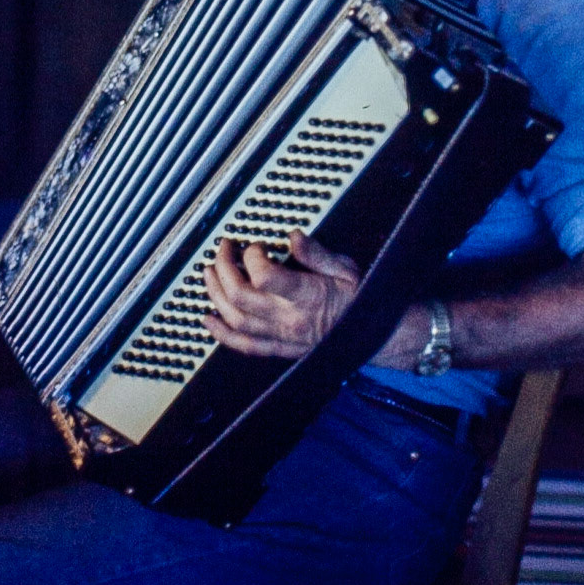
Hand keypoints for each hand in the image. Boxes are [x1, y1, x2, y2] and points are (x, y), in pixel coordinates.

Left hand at [203, 231, 359, 359]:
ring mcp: (282, 336)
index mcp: (307, 297)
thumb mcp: (346, 269)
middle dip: (224, 268)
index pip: (264, 278)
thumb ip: (317, 254)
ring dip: (216, 294)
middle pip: (240, 296)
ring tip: (209, 273)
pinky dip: (222, 333)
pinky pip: (244, 345)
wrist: (374, 337)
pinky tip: (209, 319)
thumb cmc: (361, 301)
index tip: (255, 245)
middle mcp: (290, 320)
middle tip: (224, 249)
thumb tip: (293, 236)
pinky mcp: (280, 348)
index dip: (252, 257)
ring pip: (235, 319)